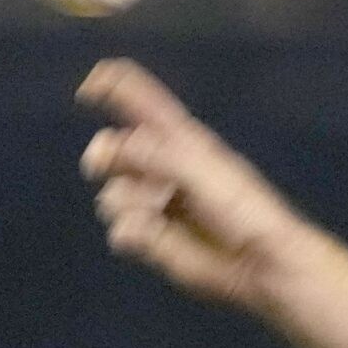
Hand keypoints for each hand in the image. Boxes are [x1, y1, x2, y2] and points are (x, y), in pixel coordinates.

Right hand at [77, 59, 304, 307]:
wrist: (259, 262)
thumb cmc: (245, 211)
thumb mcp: (202, 171)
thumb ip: (158, 154)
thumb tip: (115, 146)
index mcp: (180, 138)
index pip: (139, 100)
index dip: (111, 85)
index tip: (88, 87)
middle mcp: (163, 167)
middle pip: (111, 147)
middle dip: (104, 154)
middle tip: (101, 162)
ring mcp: (155, 203)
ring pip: (112, 193)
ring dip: (128, 201)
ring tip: (158, 210)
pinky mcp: (152, 238)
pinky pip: (121, 229)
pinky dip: (131, 232)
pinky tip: (154, 235)